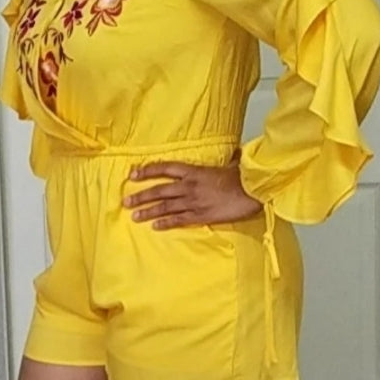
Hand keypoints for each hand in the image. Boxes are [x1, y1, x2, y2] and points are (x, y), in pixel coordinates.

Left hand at [123, 161, 262, 229]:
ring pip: (164, 207)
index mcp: (194, 171)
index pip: (165, 168)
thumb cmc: (244, 177)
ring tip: (134, 216)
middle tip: (126, 201)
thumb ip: (228, 159)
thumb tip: (236, 153)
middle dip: (141, 196)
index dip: (147, 170)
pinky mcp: (200, 216)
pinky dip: (165, 223)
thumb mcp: (232, 164)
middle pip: (159, 190)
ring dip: (148, 211)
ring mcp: (193, 202)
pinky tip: (154, 226)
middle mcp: (189, 186)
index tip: (133, 174)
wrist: (253, 191)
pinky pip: (178, 220)